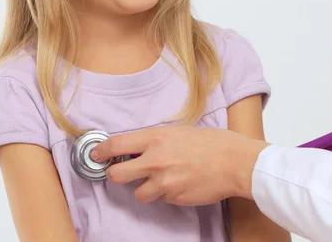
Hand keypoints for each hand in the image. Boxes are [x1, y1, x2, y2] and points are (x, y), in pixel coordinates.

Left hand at [92, 126, 268, 205]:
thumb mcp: (179, 131)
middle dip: (114, 175)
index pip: (115, 145)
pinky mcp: (174, 197)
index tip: (96, 155)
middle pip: (116, 175)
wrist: (234, 162)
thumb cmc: (212, 143)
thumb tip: (137, 148)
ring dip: (144, 188)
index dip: (101, 151)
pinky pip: (160, 199)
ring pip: (138, 193)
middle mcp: (155, 160)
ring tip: (161, 179)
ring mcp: (164, 182)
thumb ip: (156, 140)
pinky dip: (165, 194)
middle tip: (120, 173)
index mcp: (156, 137)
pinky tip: (179, 183)